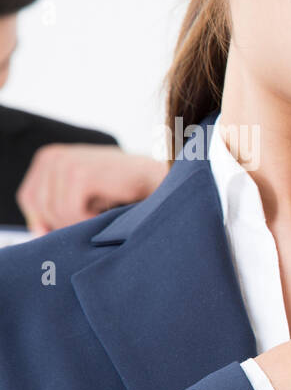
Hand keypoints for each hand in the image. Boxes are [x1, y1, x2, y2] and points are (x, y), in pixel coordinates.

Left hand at [16, 144, 164, 234]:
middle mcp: (53, 156)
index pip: (29, 198)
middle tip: (95, 222)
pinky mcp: (80, 175)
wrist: (162, 181)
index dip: (45, 220)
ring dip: (82, 222)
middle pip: (41, 207)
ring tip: (106, 213)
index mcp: (49, 157)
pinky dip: (91, 219)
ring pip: (56, 212)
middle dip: (66, 223)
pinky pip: (71, 212)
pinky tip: (110, 210)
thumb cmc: (126, 192)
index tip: (70, 229)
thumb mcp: (83, 195)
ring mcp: (65, 163)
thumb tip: (38, 232)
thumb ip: (57, 206)